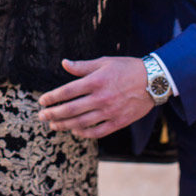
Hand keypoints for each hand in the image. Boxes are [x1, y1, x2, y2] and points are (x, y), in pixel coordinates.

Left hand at [36, 56, 153, 138]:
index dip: (52, 98)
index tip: (42, 101)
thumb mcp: (104, 62)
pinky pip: (97, 132)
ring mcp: (109, 112)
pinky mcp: (118, 122)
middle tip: (41, 116)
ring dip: (64, 125)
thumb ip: (82, 66)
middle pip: (70, 109)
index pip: (67, 92)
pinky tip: (75, 131)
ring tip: (54, 125)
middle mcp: (101, 98)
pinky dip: (84, 133)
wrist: (154, 81)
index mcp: (96, 81)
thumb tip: (64, 63)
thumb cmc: (127, 68)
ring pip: (81, 123)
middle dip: (53, 114)